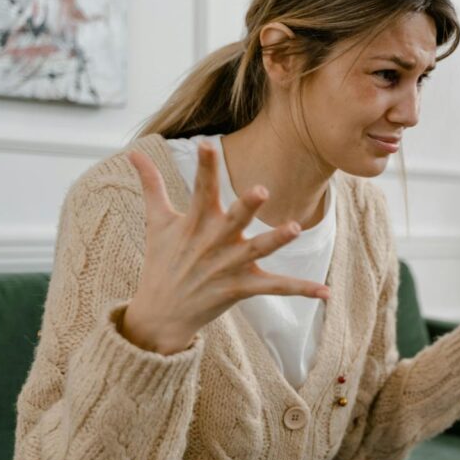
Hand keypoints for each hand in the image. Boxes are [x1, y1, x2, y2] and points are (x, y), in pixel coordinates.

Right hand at [120, 142, 330, 353]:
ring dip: (275, 240)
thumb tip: (133, 154)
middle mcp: (214, 243)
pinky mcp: (241, 288)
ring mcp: (229, 266)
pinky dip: (301, 290)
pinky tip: (326, 292)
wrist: (161, 314)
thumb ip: (151, 186)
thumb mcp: (156, 223)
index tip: (207, 145)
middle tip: (260, 190)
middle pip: (233, 220)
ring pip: (257, 251)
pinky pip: (276, 288)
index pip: (200, 190)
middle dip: (246, 206)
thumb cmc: (162, 262)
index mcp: (196, 223)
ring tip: (296, 228)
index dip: (205, 168)